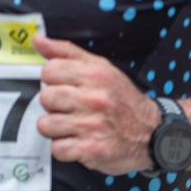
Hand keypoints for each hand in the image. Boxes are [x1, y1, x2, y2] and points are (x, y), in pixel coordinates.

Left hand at [34, 34, 158, 172]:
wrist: (152, 132)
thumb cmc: (123, 100)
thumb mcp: (101, 67)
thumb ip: (67, 52)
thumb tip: (39, 40)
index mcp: (95, 75)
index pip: (49, 71)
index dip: (53, 80)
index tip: (64, 86)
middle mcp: (93, 99)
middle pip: (46, 98)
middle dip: (54, 105)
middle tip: (69, 108)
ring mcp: (91, 125)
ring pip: (46, 125)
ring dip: (56, 128)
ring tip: (72, 125)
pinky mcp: (91, 150)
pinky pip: (57, 149)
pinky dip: (64, 148)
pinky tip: (77, 141)